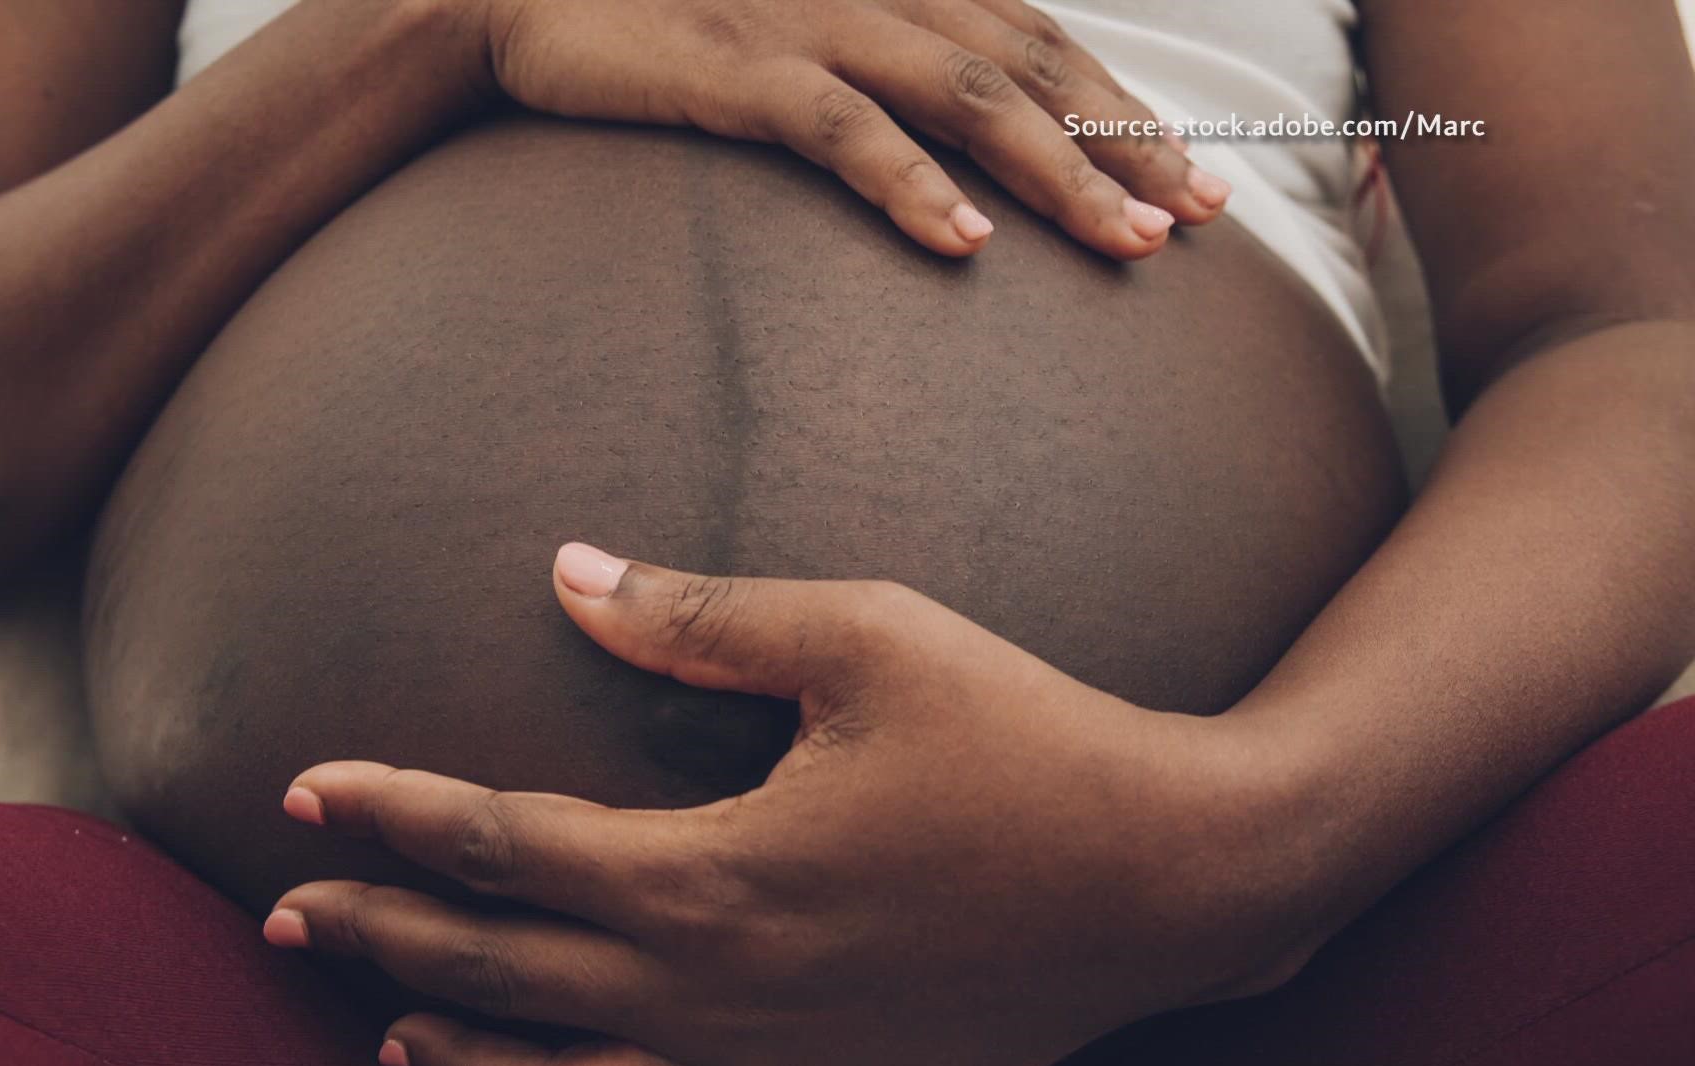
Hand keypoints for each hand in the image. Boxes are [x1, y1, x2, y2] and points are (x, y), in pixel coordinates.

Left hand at [266, 544, 1310, 1065]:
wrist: (1174, 878)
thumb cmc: (1026, 740)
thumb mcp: (866, 639)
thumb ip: (703, 617)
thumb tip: (568, 570)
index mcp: (713, 875)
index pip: (501, 847)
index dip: (389, 814)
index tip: (301, 786)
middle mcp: (717, 990)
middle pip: (500, 974)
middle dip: (381, 937)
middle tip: (285, 909)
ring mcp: (770, 1063)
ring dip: (457, 1048)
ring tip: (382, 1029)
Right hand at [468, 0, 1229, 258]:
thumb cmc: (659, 14)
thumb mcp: (787, 25)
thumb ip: (874, 59)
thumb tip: (950, 145)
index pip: (1037, 41)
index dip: (1125, 107)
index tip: (1202, 175)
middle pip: (1031, 66)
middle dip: (1128, 143)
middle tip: (1204, 218)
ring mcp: (808, 19)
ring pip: (965, 93)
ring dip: (1057, 170)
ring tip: (1129, 242)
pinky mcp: (737, 65)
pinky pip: (841, 128)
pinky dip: (908, 182)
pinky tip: (962, 244)